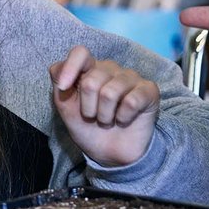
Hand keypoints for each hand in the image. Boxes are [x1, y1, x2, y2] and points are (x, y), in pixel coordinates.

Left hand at [49, 46, 159, 165]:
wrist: (110, 154)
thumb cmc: (88, 128)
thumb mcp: (66, 109)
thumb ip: (59, 86)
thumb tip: (58, 69)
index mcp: (90, 69)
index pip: (80, 53)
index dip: (70, 68)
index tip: (64, 88)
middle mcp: (111, 69)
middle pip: (91, 81)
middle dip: (88, 107)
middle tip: (94, 117)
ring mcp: (131, 78)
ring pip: (110, 93)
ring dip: (105, 116)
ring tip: (108, 120)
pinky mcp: (149, 90)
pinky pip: (131, 102)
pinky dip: (123, 118)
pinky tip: (124, 120)